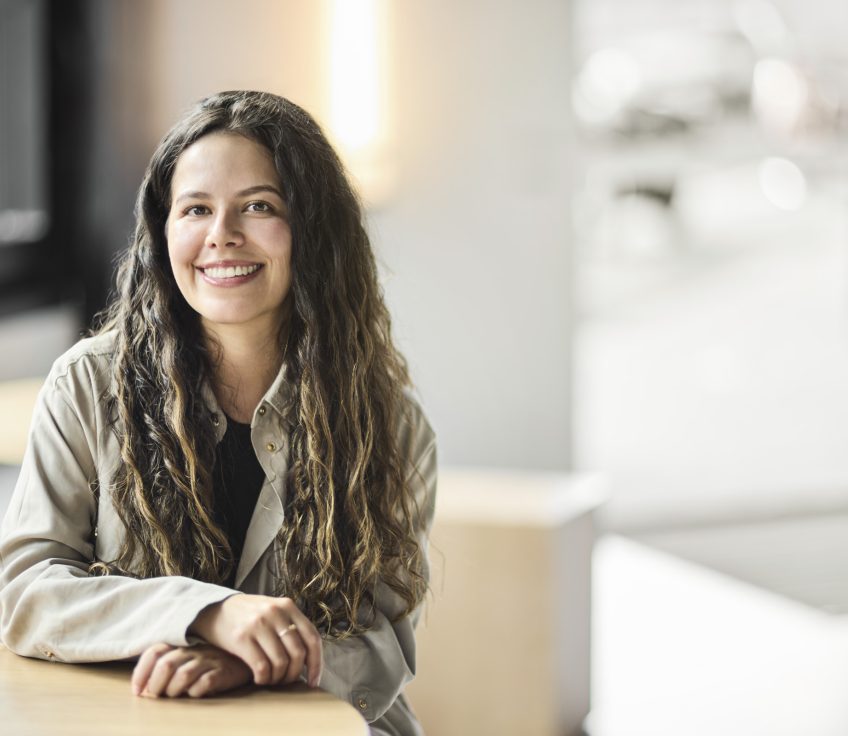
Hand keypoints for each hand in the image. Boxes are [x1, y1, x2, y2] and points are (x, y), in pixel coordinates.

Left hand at [131, 643, 252, 697]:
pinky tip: (195, 693)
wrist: (244, 658)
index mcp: (181, 644)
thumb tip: (143, 688)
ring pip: (183, 676)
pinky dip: (195, 692)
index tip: (138, 691)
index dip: (141, 673)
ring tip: (175, 695)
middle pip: (166, 665)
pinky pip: (204, 684)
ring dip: (173, 690)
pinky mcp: (223, 671)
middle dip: (156, 685)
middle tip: (157, 696)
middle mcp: (194, 649)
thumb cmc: (209, 661)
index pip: (154, 652)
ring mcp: (209, 659)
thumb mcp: (187, 658)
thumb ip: (166, 666)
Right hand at [189, 594, 321, 687]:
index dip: (317, 664)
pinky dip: (263, 678)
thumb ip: (291, 626)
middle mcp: (275, 613)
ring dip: (278, 678)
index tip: (313, 681)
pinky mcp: (241, 638)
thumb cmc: (249, 615)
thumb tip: (310, 659)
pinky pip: (261, 667)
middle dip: (294, 674)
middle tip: (286, 682)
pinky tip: (259, 679)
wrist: (214, 608)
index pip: (312, 638)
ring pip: (280, 662)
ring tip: (271, 680)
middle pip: (298, 653)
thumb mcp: (273, 611)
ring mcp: (258, 625)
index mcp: (288, 606)